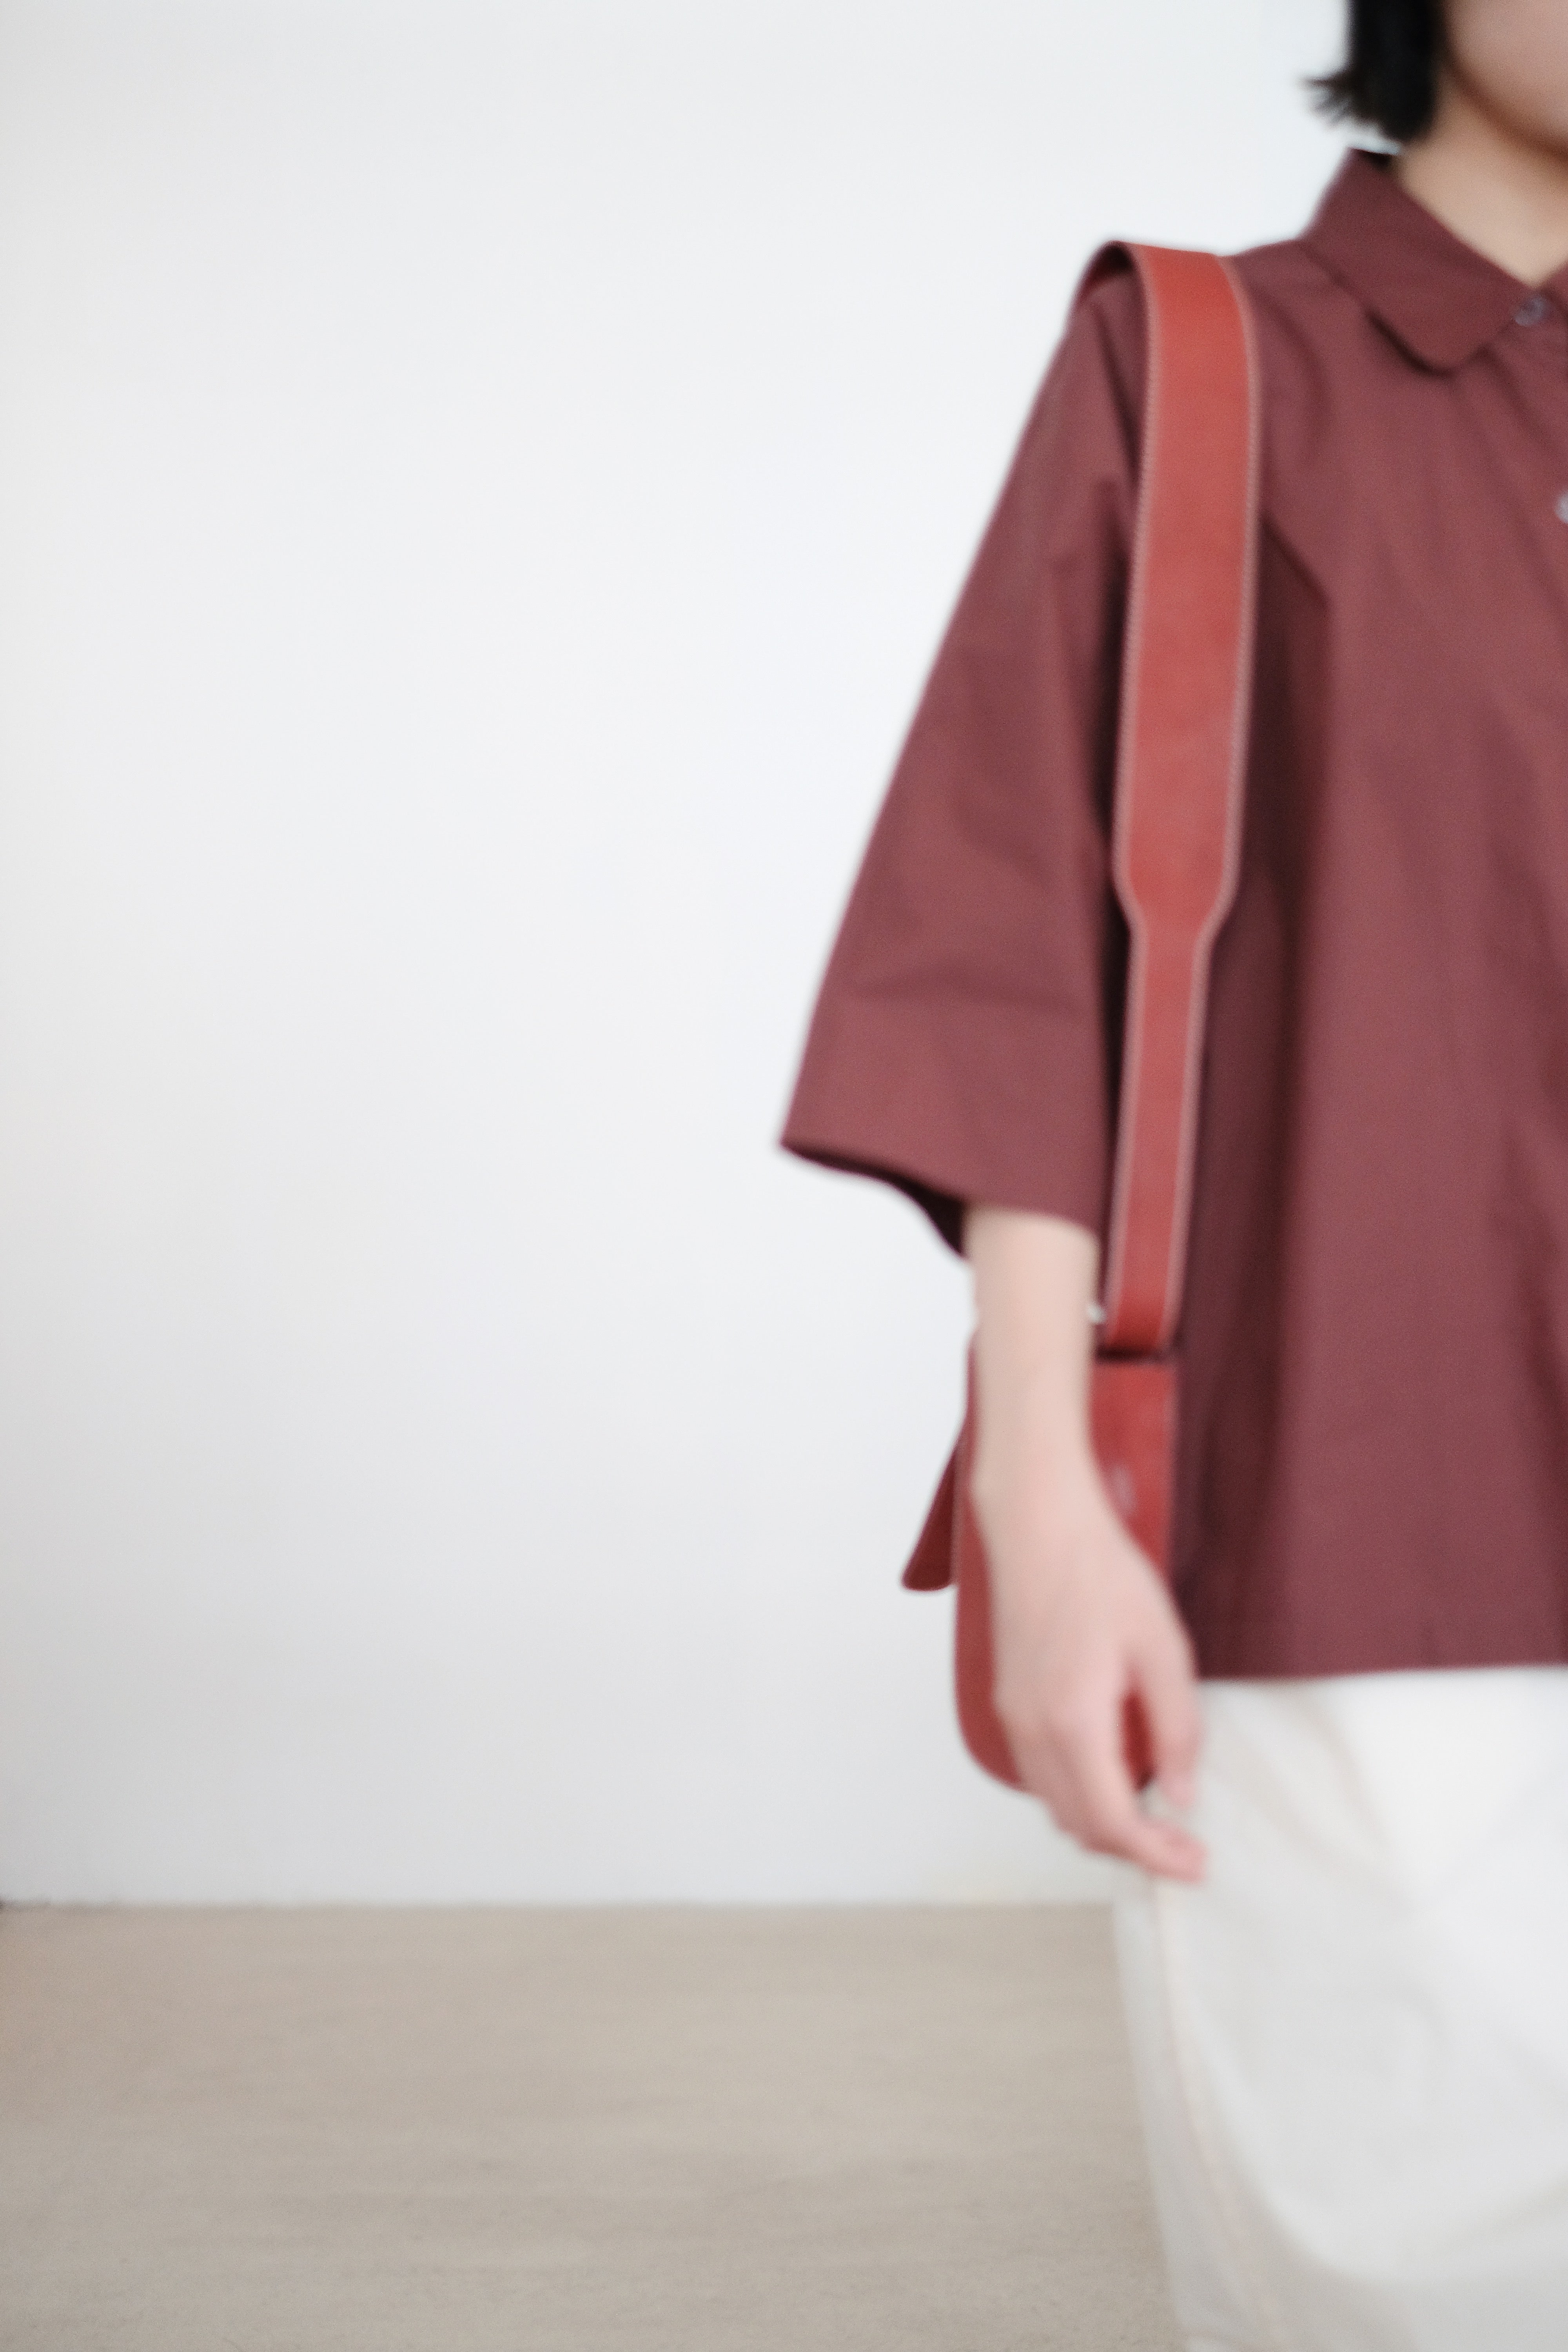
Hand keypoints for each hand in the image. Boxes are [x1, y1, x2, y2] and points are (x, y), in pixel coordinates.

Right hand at [974, 1450, 1205, 1881]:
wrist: (1041, 1528)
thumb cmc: (1102, 1576)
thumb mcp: (1163, 1649)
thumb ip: (1176, 1729)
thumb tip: (1181, 1796)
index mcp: (1075, 1721)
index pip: (1114, 1821)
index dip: (1157, 1855)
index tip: (1195, 1863)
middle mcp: (1034, 1730)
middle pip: (1080, 1826)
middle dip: (1134, 1850)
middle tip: (1183, 1847)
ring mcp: (1014, 1718)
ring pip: (1055, 1806)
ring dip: (1103, 1826)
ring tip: (1153, 1818)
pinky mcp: (1009, 1703)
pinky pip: (1039, 1775)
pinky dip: (1077, 1794)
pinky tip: (1114, 1773)